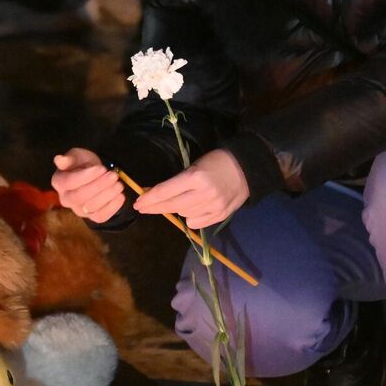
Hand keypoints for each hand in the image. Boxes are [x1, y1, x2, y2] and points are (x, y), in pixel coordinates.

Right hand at [51, 148, 124, 222]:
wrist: (93, 174)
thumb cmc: (83, 164)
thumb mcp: (77, 156)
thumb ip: (70, 158)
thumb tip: (59, 159)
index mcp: (59, 182)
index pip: (70, 182)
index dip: (86, 176)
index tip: (101, 168)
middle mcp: (65, 199)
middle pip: (80, 197)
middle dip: (99, 186)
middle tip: (113, 176)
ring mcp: (78, 210)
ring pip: (91, 208)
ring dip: (107, 196)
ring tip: (118, 184)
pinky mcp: (92, 217)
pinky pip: (101, 217)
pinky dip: (113, 207)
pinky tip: (120, 196)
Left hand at [133, 149, 248, 228]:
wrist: (247, 169)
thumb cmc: (217, 162)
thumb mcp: (195, 166)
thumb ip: (178, 182)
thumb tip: (156, 195)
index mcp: (196, 177)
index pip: (166, 191)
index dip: (149, 198)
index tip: (138, 202)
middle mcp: (204, 194)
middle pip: (172, 206)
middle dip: (154, 207)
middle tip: (142, 208)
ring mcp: (213, 206)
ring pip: (183, 215)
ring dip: (175, 209)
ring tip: (176, 201)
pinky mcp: (220, 216)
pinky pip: (196, 223)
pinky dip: (190, 218)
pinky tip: (191, 209)